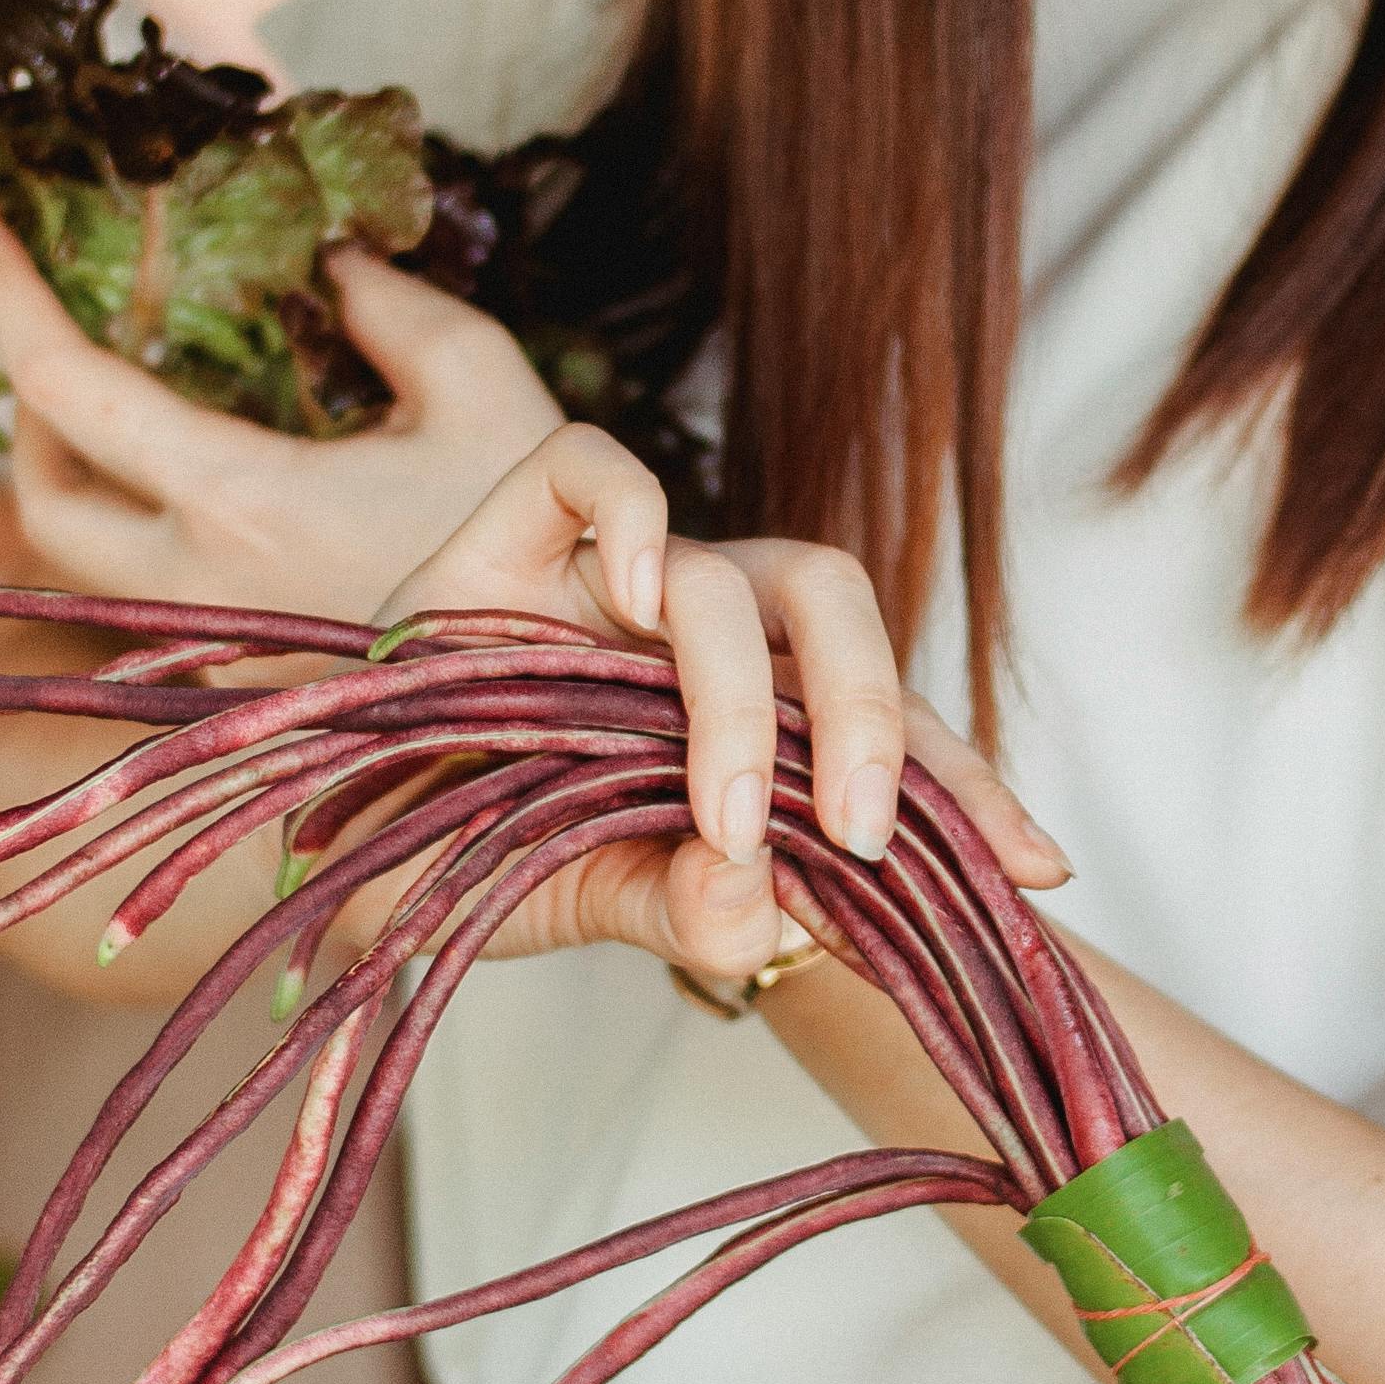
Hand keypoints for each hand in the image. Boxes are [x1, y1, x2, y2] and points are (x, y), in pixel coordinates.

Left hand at [0, 208, 557, 624]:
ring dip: (78, 476)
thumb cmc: (541, 542)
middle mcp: (200, 589)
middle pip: (41, 501)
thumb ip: (390, 307)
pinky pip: (148, 600)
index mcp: (239, 502)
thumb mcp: (482, 384)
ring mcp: (219, 648)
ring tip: (128, 402)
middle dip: (25, 408)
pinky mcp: (249, 679)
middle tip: (67, 333)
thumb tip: (331, 264)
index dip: (6, 297)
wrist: (579, 688)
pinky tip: (200, 484)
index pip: (67, 388)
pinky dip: (141, 530)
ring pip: (81, 568)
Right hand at [368, 421, 1066, 994]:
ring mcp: (619, 576)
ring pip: (736, 573)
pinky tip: (634, 588)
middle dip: (874, 717)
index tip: (1037, 864)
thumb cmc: (488, 855)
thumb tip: (761, 914)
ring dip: (747, 697)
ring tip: (726, 815)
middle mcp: (707, 632)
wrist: (347, 841)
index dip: (967, 784)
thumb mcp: (597, 902)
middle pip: (838, 608)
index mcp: (756, 713)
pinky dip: (628, 513)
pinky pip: (592, 469)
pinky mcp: (518, 528)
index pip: (890, 722)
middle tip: (860, 835)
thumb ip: (684, 909)